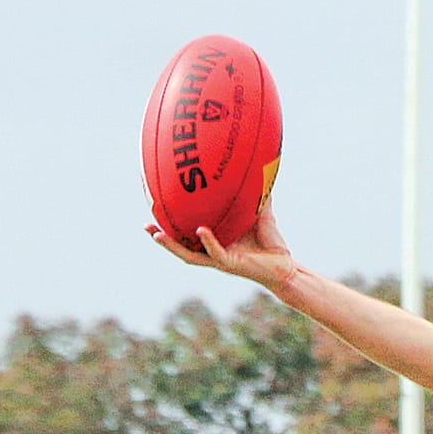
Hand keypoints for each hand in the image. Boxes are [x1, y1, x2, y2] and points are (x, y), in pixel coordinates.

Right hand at [148, 199, 296, 290]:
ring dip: (172, 246)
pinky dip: (207, 241)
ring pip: (189, 255)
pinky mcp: (232, 264)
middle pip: (180, 246)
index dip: (172, 224)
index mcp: (216, 241)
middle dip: (162, 237)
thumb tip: (261, 166)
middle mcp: (213, 252)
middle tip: (145, 225)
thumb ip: (257, 194)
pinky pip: (216, 253)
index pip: (188, 233)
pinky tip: (200, 230)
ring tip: (156, 234)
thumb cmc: (272, 243)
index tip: (156, 208)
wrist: (286, 267)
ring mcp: (220, 260)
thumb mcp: (262, 213)